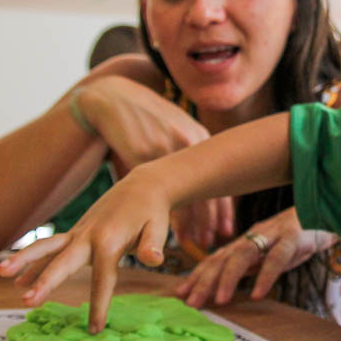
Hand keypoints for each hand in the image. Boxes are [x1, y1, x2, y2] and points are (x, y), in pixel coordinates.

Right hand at [0, 161, 174, 331]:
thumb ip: (153, 245)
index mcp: (110, 241)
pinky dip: (33, 261)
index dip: (99, 305)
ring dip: (24, 260)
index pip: (102, 279)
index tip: (95, 329)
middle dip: (45, 283)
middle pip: (62, 262)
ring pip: (46, 247)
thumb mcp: (158, 227)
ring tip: (1, 274)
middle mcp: (88, 236)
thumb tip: (154, 260)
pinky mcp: (75, 233)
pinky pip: (50, 247)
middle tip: (27, 302)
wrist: (142, 186)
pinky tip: (17, 279)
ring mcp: (79, 233)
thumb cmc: (152, 211)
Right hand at [77, 76, 233, 246]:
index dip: (224, 207)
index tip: (226, 230)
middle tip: (211, 242)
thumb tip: (204, 180)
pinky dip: (167, 215)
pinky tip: (170, 229)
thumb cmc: (147, 117)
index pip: (221, 177)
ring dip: (192, 223)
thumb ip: (190, 150)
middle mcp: (187, 142)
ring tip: (194, 242)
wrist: (114, 97)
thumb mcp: (175, 127)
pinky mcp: (141, 155)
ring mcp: (165, 148)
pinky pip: (159, 193)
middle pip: (208, 189)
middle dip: (212, 220)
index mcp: (199, 136)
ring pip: (186, 194)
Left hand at [174, 207, 332, 307]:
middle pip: (223, 258)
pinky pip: (277, 257)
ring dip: (229, 278)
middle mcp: (254, 236)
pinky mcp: (293, 237)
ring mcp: (273, 235)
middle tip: (191, 303)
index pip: (215, 259)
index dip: (197, 276)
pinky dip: (266, 275)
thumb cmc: (295, 239)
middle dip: (204, 280)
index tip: (180, 295)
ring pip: (244, 255)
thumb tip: (222, 286)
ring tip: (220, 300)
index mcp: (245, 241)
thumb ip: (248, 268)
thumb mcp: (267, 254)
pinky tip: (259, 294)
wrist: (327, 211)